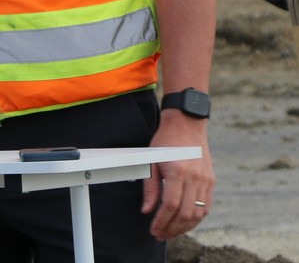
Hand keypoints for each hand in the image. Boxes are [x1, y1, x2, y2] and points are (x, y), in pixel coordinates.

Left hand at [141, 111, 214, 241]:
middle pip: (185, 214)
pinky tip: (185, 221)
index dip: (162, 222)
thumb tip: (147, 211)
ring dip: (184, 227)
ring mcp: (205, 180)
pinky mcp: (211, 180)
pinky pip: (206, 207)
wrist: (186, 123)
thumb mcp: (152, 161)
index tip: (154, 230)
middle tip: (161, 235)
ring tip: (171, 231)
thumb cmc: (166, 140)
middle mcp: (195, 177)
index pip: (171, 206)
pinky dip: (196, 218)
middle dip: (172, 229)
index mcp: (178, 171)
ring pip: (198, 214)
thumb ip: (150, 188)